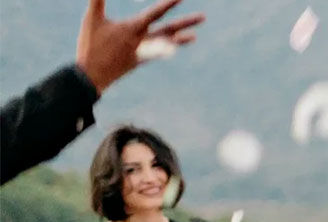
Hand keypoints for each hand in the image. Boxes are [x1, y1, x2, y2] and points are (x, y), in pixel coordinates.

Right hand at [77, 0, 203, 94]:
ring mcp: (143, 52)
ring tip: (194, 37)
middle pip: (169, 29)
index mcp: (132, 29)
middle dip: (186, 23)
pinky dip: (167, 49)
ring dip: (180, 39)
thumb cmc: (90, 45)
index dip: (168, 4)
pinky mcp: (140, 60)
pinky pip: (157, 53)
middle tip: (204, 17)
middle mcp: (142, 40)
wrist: (92, 75)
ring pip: (166, 43)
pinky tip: (174, 46)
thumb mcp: (92, 19)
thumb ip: (97, 1)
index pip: (155, 13)